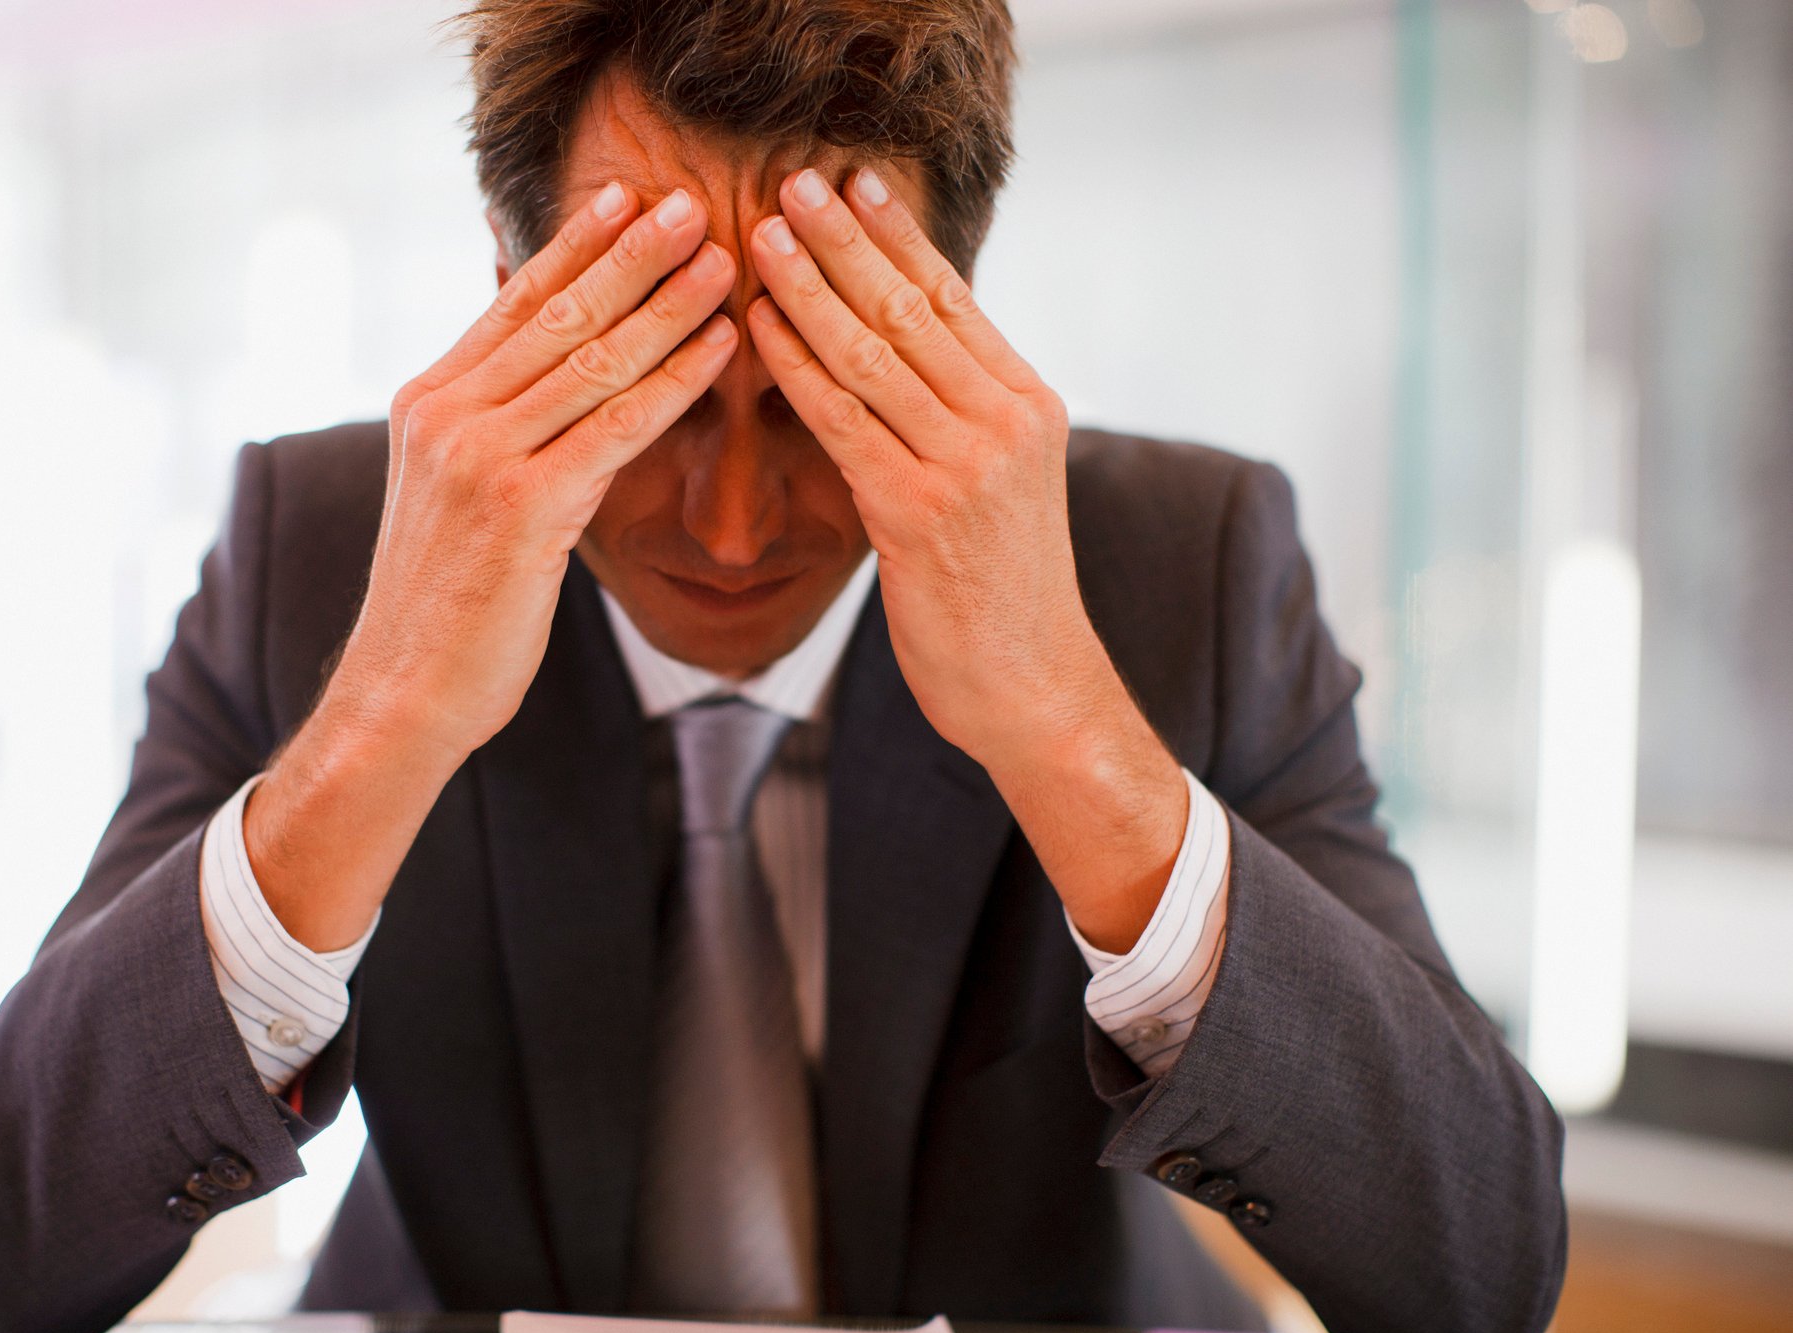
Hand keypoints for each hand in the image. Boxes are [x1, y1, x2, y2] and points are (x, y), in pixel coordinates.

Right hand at [346, 182, 736, 755]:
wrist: (406, 689)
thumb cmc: (446, 603)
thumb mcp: (452, 494)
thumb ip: (493, 428)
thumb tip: (543, 377)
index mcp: (427, 400)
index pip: (514, 302)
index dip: (577, 245)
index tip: (628, 197)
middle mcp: (447, 414)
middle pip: (558, 313)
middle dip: (632, 253)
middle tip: (692, 202)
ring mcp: (481, 457)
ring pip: (592, 360)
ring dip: (666, 304)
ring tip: (723, 260)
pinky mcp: (522, 507)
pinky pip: (616, 427)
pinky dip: (674, 382)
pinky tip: (720, 350)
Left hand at [745, 168, 1187, 950]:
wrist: (1034, 688)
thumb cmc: (1003, 593)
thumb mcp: (1002, 486)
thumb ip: (959, 417)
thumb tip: (900, 355)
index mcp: (1029, 405)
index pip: (953, 299)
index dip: (897, 238)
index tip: (852, 185)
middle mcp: (1005, 422)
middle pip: (910, 309)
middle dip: (844, 241)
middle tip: (792, 183)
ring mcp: (965, 465)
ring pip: (872, 355)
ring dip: (809, 289)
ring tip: (761, 236)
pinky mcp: (919, 514)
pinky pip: (843, 422)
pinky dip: (796, 370)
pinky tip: (759, 331)